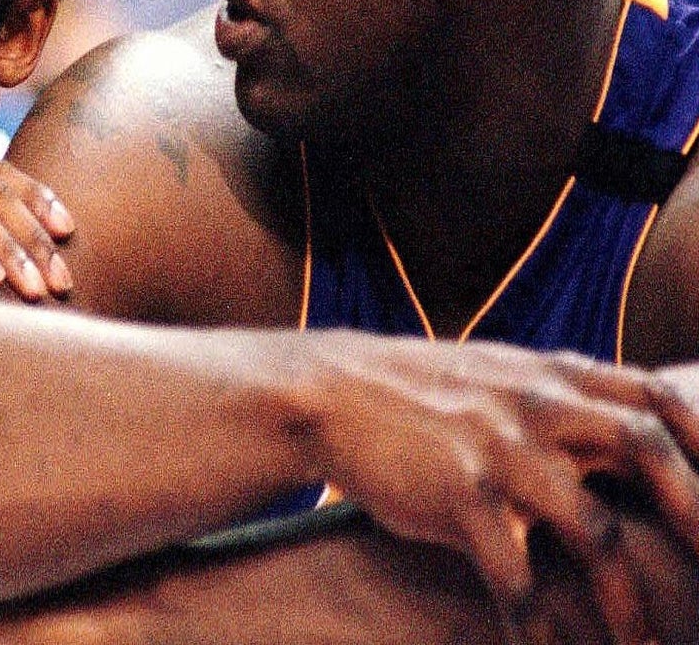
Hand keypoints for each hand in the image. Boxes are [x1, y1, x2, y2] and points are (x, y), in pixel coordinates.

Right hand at [301, 331, 698, 644]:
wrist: (330, 392)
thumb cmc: (415, 389)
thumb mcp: (494, 372)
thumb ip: (555, 395)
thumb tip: (619, 425)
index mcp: (548, 374)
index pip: (654, 396)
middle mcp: (534, 404)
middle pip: (645, 447)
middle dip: (697, 512)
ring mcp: (498, 449)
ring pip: (594, 528)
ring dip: (629, 601)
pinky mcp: (459, 496)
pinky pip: (517, 578)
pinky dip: (538, 627)